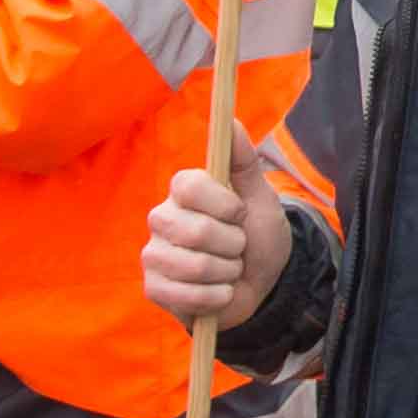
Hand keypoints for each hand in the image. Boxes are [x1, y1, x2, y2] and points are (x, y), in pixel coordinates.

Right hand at [138, 143, 292, 331]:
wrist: (263, 283)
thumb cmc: (258, 235)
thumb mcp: (259, 197)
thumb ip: (244, 161)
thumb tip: (230, 121)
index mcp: (183, 192)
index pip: (189, 186)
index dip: (224, 204)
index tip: (241, 213)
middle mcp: (161, 219)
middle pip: (196, 230)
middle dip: (234, 244)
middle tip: (238, 247)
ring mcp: (154, 255)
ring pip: (194, 266)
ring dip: (228, 272)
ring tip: (229, 269)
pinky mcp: (154, 288)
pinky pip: (186, 295)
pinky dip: (217, 297)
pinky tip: (220, 292)